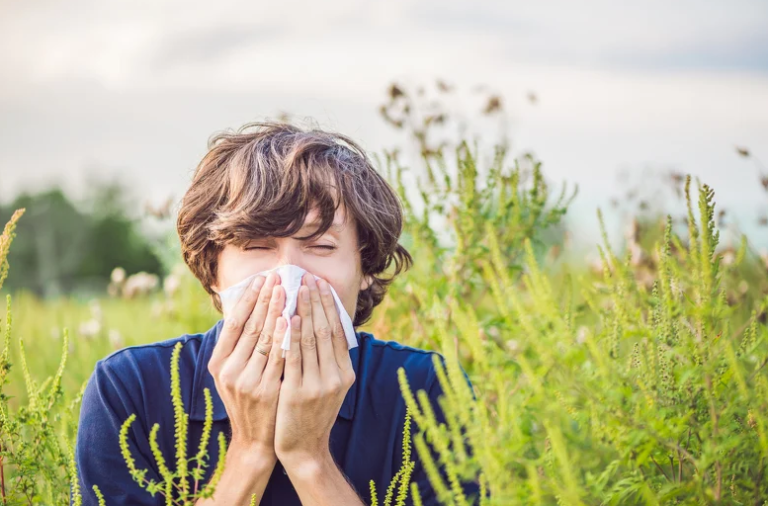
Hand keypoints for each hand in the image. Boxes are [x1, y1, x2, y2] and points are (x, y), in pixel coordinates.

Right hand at [207, 272, 286, 465]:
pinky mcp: (265, 391)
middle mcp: (229, 371)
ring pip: (264, 339)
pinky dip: (285, 337)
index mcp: (218, 363)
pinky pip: (278, 357)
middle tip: (277, 276)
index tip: (261, 279)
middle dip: (265, 299)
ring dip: (276, 311)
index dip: (248, 299)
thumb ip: (238, 346)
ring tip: (286, 289)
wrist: (255, 440)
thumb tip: (249, 308)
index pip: (234, 323)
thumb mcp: (234, 374)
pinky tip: (292, 319)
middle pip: (250, 326)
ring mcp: (246, 381)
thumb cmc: (248, 400)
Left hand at [274, 273, 355, 471]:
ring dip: (304, 311)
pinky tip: (287, 318)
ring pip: (311, 339)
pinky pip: (294, 357)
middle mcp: (335, 377)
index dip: (330, 306)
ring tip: (297, 289)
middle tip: (309, 278)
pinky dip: (292, 335)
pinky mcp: (297, 392)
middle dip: (317, 301)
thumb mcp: (329, 386)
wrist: (303, 448)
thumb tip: (326, 326)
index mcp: (345, 373)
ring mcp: (318, 385)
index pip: (338, 331)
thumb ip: (329, 360)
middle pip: (326, 330)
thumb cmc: (312, 413)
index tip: (321, 284)